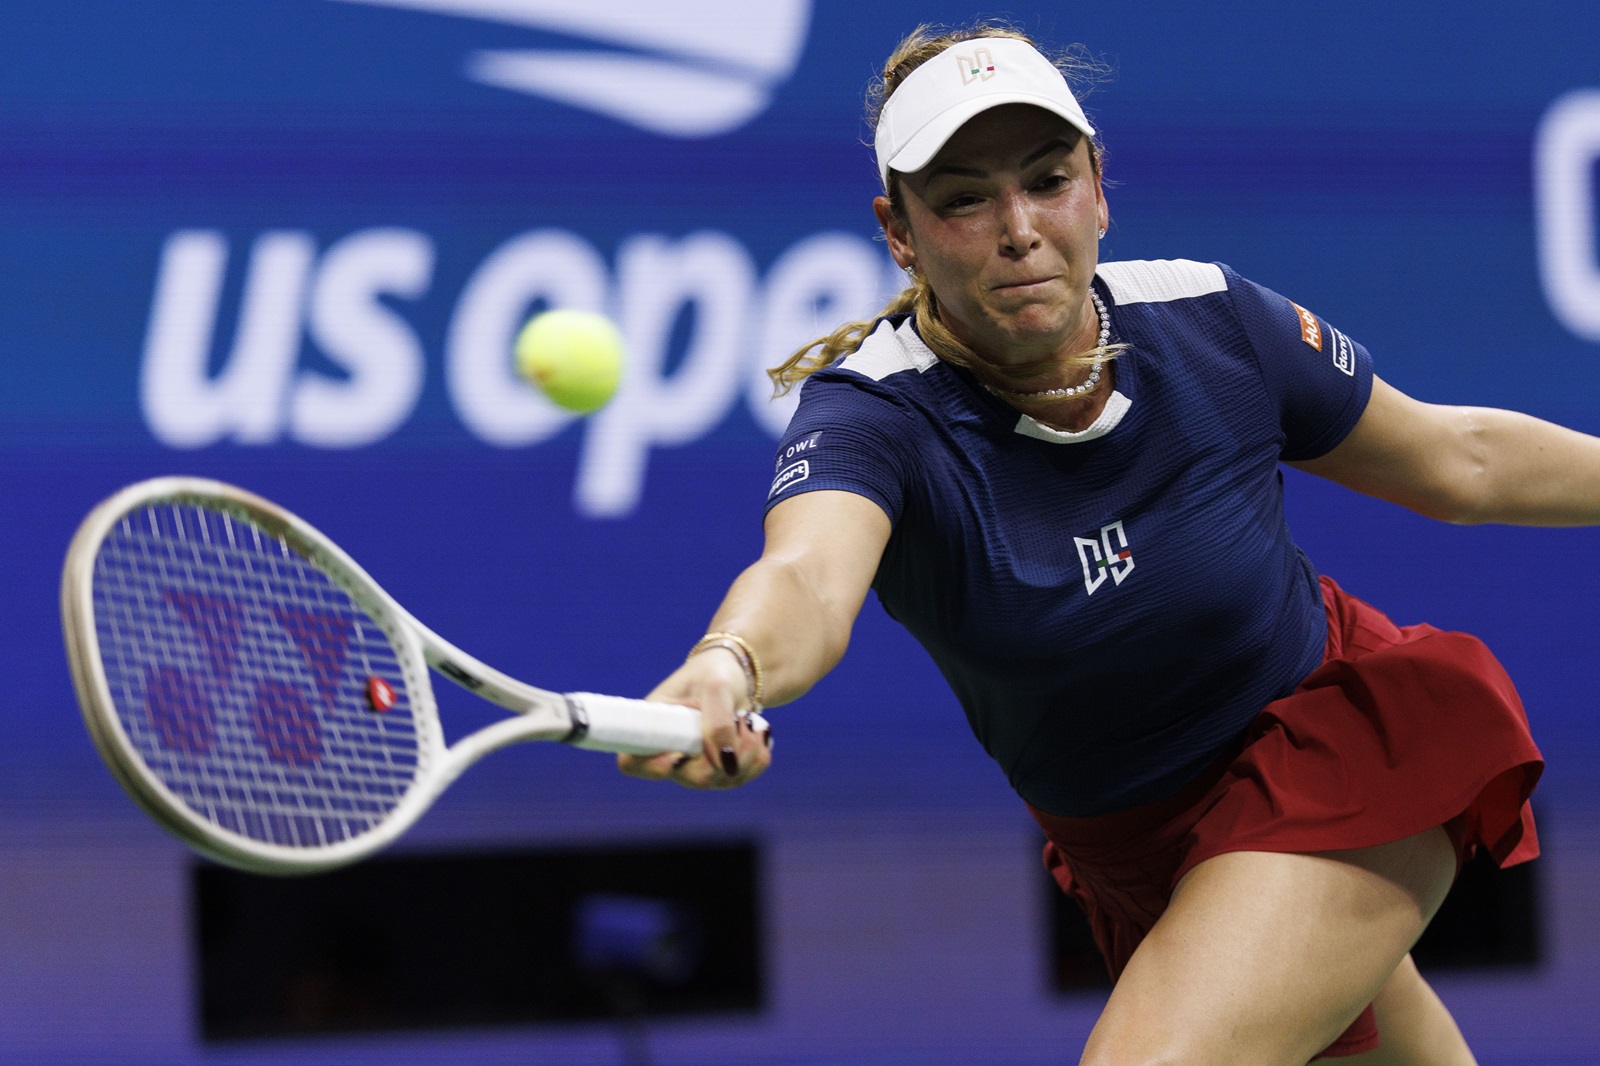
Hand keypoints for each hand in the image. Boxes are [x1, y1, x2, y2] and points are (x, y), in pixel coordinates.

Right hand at [618, 647, 771, 788]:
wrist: (736, 674)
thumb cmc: (716, 673)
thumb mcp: (716, 686)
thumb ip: (718, 722)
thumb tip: (725, 762)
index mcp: (653, 726)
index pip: (633, 762)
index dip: (652, 766)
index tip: (679, 753)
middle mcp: (670, 752)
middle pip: (690, 778)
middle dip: (722, 755)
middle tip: (742, 722)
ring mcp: (695, 765)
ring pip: (720, 781)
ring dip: (746, 754)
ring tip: (752, 721)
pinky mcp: (720, 770)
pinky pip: (740, 778)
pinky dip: (756, 758)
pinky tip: (758, 734)